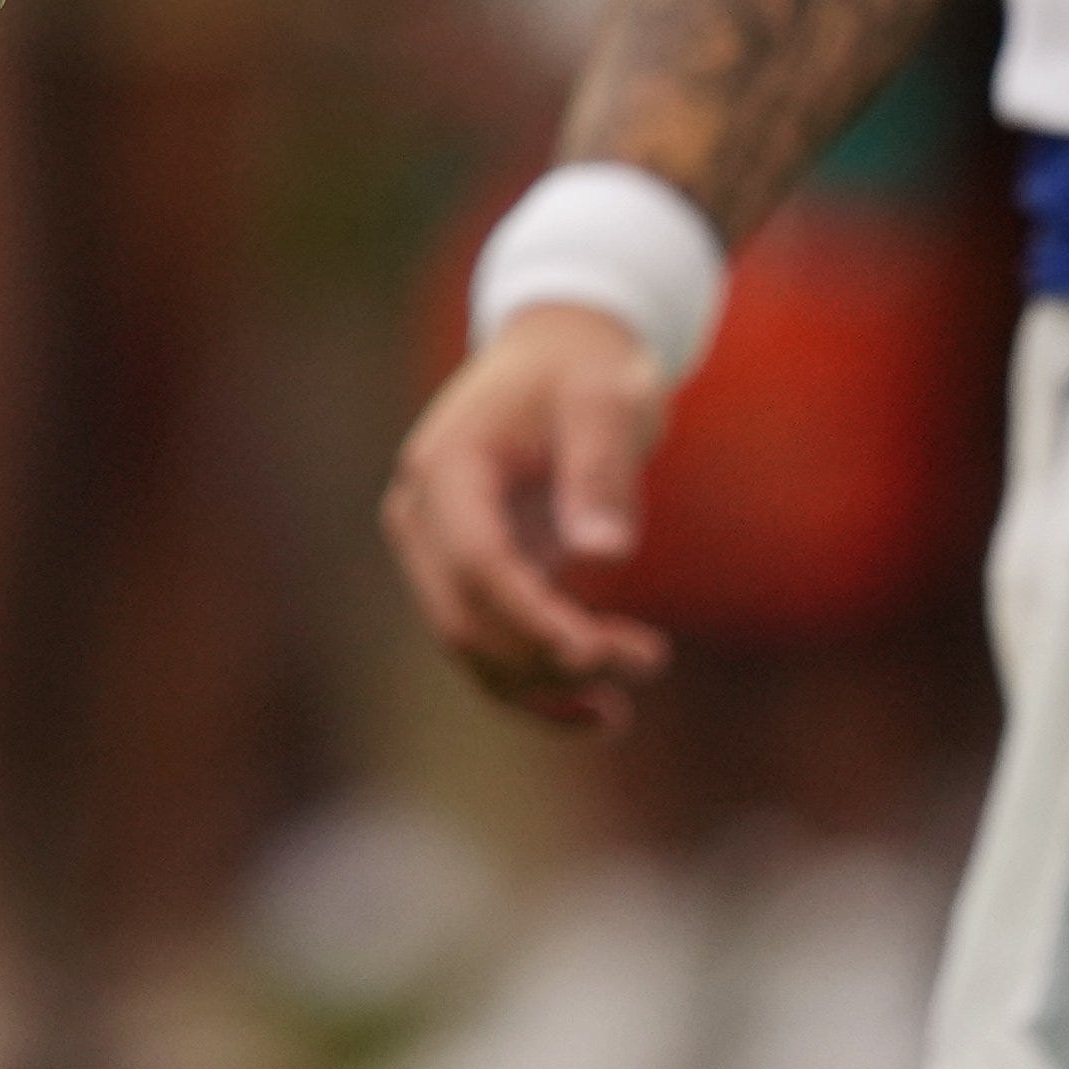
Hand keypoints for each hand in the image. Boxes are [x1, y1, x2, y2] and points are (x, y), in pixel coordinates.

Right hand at [381, 303, 677, 732]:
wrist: (558, 354)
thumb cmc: (585, 372)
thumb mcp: (605, 399)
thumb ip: (601, 467)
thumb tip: (603, 553)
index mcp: (445, 467)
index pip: (477, 564)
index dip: (534, 619)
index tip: (601, 655)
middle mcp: (421, 514)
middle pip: (466, 620)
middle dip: (550, 658)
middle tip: (647, 658)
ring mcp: (436, 550)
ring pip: (473, 649)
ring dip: (548, 682)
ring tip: (637, 680)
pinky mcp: (464, 575)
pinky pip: (487, 650)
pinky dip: (536, 689)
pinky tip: (601, 714)